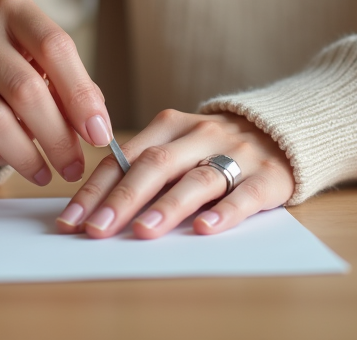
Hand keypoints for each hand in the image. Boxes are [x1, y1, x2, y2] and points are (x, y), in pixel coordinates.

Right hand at [0, 0, 111, 184]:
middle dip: (56, 136)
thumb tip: (96, 129)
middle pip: (25, 87)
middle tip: (73, 166)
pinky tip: (6, 161)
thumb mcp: (45, 72)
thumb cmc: (11, 79)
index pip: (54, 46)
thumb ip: (72, 92)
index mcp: (12, 8)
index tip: (100, 135)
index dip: (81, 95)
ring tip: (46, 171)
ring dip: (26, 155)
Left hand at [55, 110, 294, 238]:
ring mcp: (236, 153)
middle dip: (123, 198)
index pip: (125, 157)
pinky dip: (225, 212)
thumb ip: (145, 168)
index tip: (71, 219)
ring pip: (198, 179)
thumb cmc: (215, 147)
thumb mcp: (179, 145)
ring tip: (143, 232)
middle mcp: (201, 134)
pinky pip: (245, 195)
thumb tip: (96, 209)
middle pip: (156, 165)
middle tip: (97, 229)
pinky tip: (206, 229)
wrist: (285, 129)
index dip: (95, 188)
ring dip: (168, 207)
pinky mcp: (268, 175)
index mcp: (170, 125)